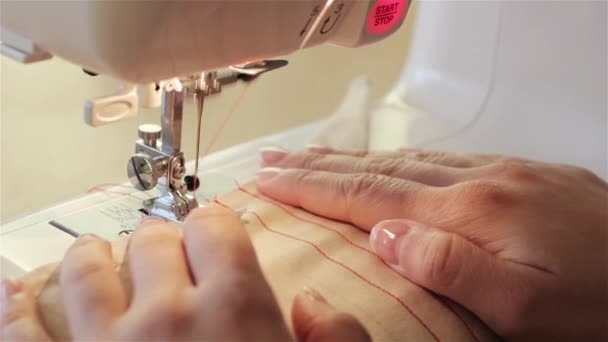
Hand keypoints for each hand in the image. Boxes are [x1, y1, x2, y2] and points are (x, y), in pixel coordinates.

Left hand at [1, 205, 369, 340]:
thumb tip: (309, 301)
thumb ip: (341, 336)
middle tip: (165, 256)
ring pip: (83, 268)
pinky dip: (14, 309)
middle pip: (151, 240)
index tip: (212, 238)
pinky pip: (22, 335)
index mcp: (236, 307)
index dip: (215, 229)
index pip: (213, 227)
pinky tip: (16, 294)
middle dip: (161, 242)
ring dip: (93, 258)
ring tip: (98, 260)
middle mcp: (166, 316)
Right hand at [257, 147, 607, 340]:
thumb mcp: (528, 310)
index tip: (269, 179)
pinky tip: (393, 163)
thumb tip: (385, 235)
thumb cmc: (605, 301)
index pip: (370, 197)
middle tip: (272, 158)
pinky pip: (445, 160)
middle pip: (380, 169)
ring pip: (409, 160)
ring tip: (314, 157)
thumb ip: (452, 268)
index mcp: (472, 212)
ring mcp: (505, 172)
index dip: (313, 187)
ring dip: (354, 159)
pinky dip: (402, 160)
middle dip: (318, 164)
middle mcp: (481, 181)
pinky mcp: (526, 174)